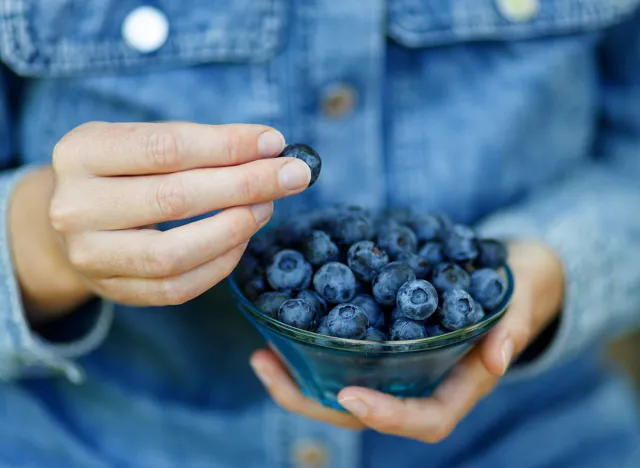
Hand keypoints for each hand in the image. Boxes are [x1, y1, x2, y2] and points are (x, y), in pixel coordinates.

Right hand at [12, 121, 309, 322]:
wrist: (74, 221)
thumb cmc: (122, 173)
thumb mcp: (143, 143)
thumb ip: (200, 145)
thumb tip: (270, 151)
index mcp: (81, 152)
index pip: (167, 147)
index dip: (227, 145)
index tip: (275, 142)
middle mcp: (75, 206)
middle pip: (175, 198)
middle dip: (246, 184)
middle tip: (292, 176)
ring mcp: (90, 255)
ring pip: (175, 252)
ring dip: (235, 228)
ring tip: (266, 206)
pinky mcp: (114, 290)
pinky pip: (178, 287)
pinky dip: (221, 263)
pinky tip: (243, 238)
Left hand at [249, 241, 564, 438]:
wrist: (505, 275)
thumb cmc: (515, 289)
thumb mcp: (519, 302)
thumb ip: (512, 328)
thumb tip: (501, 357)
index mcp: (456, 388)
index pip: (423, 420)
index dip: (386, 417)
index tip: (349, 397)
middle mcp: (420, 386)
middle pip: (365, 414)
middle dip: (314, 401)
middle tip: (269, 369)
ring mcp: (397, 370)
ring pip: (344, 390)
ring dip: (299, 381)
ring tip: (260, 356)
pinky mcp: (381, 347)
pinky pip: (342, 359)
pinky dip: (309, 352)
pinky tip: (280, 331)